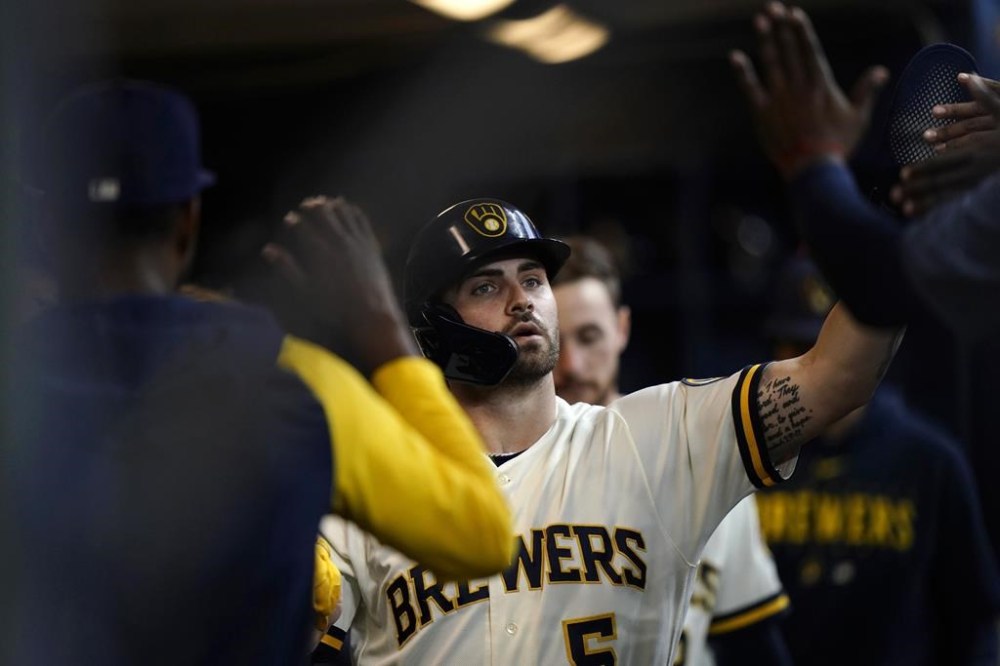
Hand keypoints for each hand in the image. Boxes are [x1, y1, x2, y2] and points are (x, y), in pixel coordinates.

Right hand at [263, 196, 418, 373]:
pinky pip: (362, 221)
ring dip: (333, 205)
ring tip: (325, 201)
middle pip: (324, 214)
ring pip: (344, 213)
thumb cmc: (335, 308)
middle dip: (313, 207)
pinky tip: (349, 208)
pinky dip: (353, 211)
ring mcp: (358, 242)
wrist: (371, 315)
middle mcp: (339, 242)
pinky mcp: (371, 246)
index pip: (303, 227)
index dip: (294, 220)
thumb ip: (287, 268)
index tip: (289, 218)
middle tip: (306, 204)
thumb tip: (268, 249)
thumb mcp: (306, 291)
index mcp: (320, 252)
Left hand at [729, 2, 888, 178]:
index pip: (809, 50)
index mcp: (821, 84)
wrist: (814, 170)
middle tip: (773, 5)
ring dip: (765, 40)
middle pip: (788, 50)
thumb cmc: (838, 145)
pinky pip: (750, 89)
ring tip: (760, 20)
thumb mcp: (858, 117)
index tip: (794, 13)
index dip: (801, 30)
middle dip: (781, 26)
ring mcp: (779, 98)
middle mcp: (799, 86)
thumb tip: (882, 70)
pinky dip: (743, 72)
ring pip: (771, 63)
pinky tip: (735, 56)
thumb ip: (867, 90)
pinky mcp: (763, 113)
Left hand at [892, 74, 999, 215]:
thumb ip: (984, 95)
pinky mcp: (986, 193)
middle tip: (894, 195)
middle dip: (917, 188)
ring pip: (950, 196)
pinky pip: (961, 204)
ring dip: (926, 204)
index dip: (922, 168)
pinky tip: (929, 218)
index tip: (903, 174)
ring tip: (905, 211)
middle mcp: (979, 168)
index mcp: (980, 149)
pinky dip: (944, 211)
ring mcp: (982, 183)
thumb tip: (965, 75)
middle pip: (942, 180)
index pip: (944, 160)